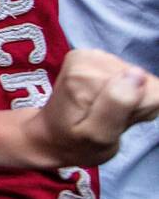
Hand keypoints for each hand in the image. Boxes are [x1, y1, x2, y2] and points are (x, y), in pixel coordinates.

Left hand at [24, 49, 158, 170]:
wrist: (49, 135)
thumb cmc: (73, 143)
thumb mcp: (96, 135)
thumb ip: (117, 105)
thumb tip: (137, 73)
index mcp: (87, 77)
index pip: (149, 93)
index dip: (139, 112)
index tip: (117, 122)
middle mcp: (90, 58)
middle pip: (145, 82)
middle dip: (133, 106)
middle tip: (108, 120)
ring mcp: (93, 55)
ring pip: (140, 79)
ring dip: (129, 101)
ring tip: (105, 113)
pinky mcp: (96, 58)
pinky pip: (131, 75)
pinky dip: (125, 94)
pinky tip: (106, 104)